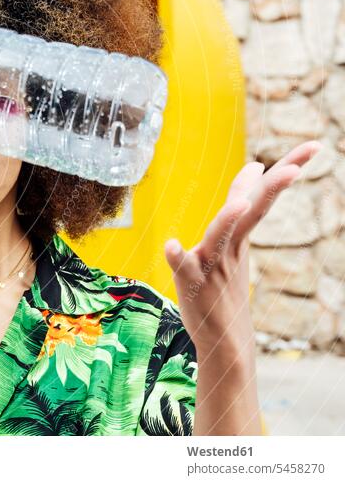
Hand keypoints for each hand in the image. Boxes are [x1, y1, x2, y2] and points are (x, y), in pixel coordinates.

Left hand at [164, 140, 323, 358]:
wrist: (224, 339)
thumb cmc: (225, 283)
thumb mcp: (234, 239)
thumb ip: (240, 204)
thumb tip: (255, 167)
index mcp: (239, 235)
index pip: (263, 197)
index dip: (285, 171)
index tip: (313, 146)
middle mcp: (228, 247)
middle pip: (251, 211)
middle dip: (272, 189)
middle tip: (296, 168)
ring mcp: (211, 265)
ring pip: (219, 238)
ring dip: (227, 221)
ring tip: (237, 205)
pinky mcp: (191, 282)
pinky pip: (183, 267)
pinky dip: (178, 256)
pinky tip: (171, 244)